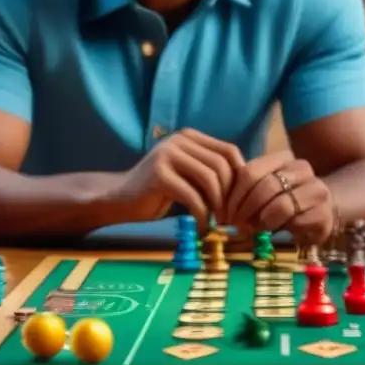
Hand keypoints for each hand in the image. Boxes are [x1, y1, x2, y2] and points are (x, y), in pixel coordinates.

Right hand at [119, 128, 243, 222]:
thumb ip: (209, 171)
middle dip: (230, 194)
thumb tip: (245, 185)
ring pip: (210, 179)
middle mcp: (179, 141)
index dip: (240, 176)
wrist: (119, 199)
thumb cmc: (158, 190)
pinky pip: (192, 197)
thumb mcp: (187, 174)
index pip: (229, 151)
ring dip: (218, 205)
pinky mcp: (159, 175)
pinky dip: (202, 215)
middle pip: (222, 165)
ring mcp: (167, 155)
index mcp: (189, 137)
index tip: (240, 200)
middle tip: (230, 216)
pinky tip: (201, 227)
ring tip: (217, 221)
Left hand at [223, 151, 335, 244]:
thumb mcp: (264, 191)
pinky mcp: (324, 215)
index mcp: (284, 158)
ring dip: (263, 222)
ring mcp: (317, 190)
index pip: (251, 171)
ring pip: (281, 206)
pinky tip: (277, 235)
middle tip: (236, 227)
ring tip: (255, 231)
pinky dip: (282, 231)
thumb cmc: (284, 201)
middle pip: (265, 187)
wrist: (323, 210)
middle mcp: (303, 169)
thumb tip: (221, 213)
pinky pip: (296, 223)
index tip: (225, 214)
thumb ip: (246, 194)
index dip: (234, 196)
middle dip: (246, 211)